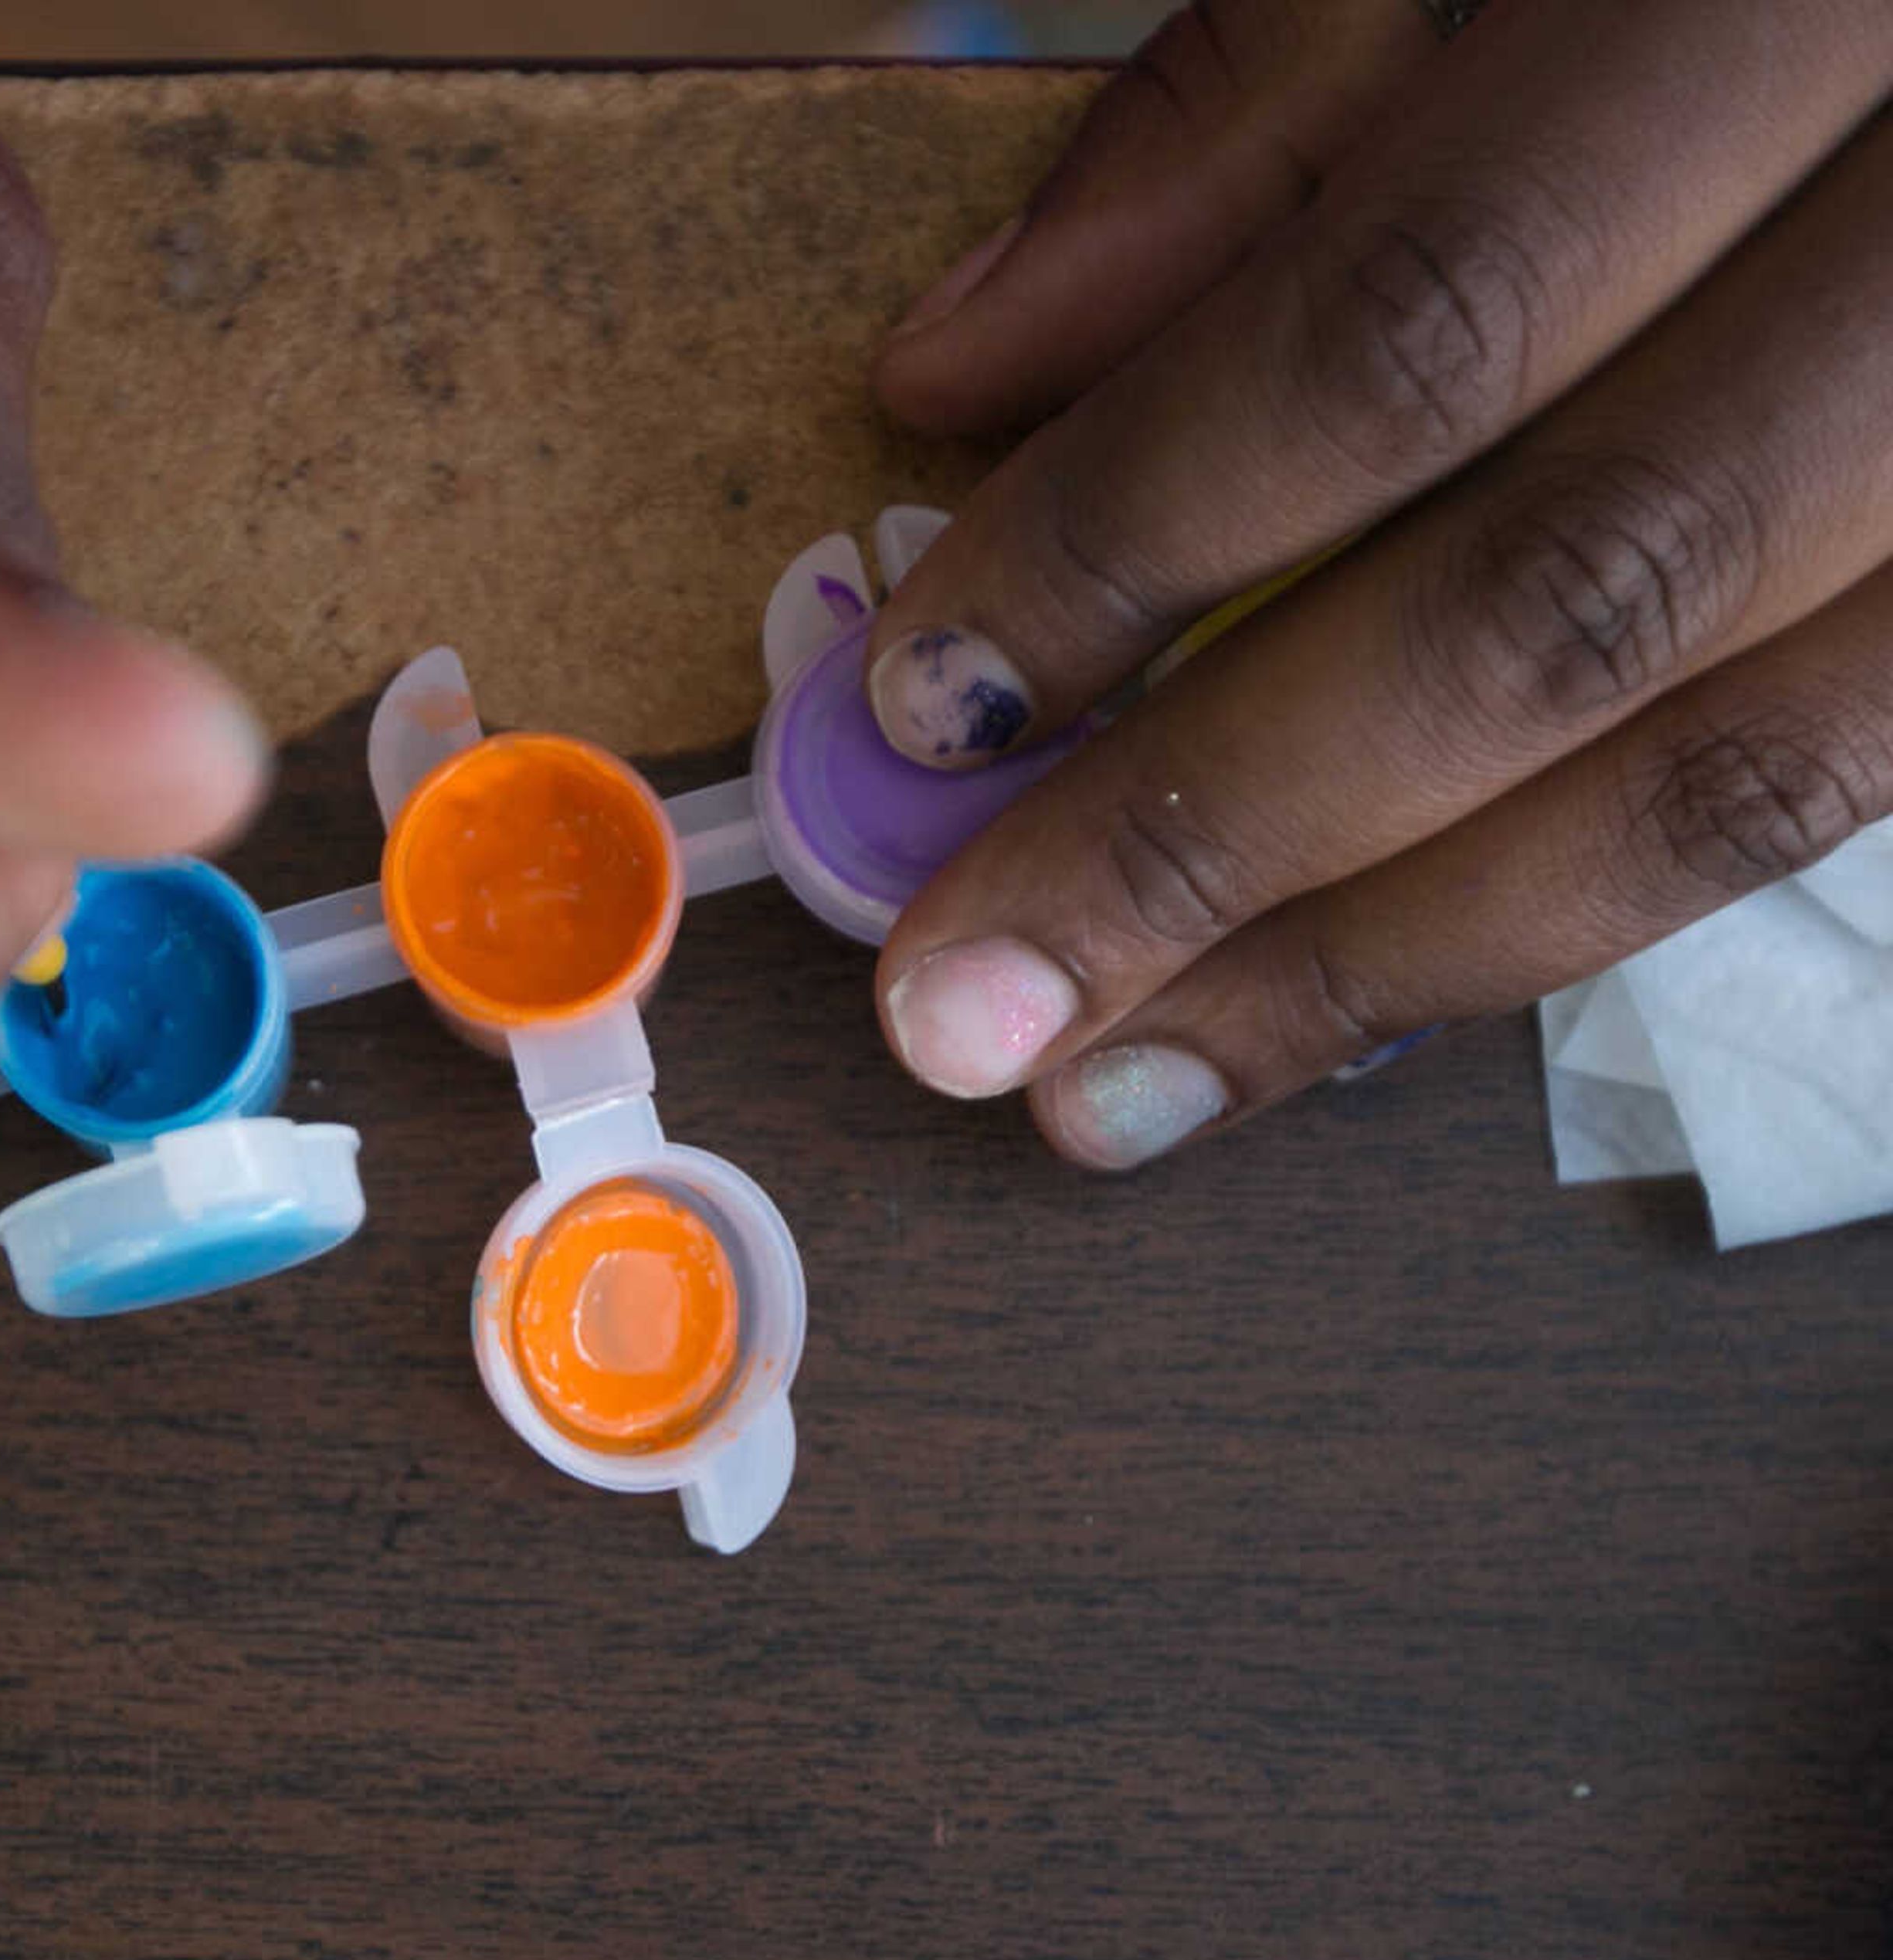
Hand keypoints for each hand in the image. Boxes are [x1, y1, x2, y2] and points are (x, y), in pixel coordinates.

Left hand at [859, 0, 1892, 1167]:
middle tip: (972, 1006)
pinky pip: (1830, 778)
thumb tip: (964, 375)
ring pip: (1738, 763)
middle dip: (1225, 830)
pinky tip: (1370, 977)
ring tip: (1135, 1082)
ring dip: (1394, 954)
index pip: (1423, 316)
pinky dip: (1573, 898)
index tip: (927, 702)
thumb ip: (1259, 106)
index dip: (1146, 526)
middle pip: (1573, 594)